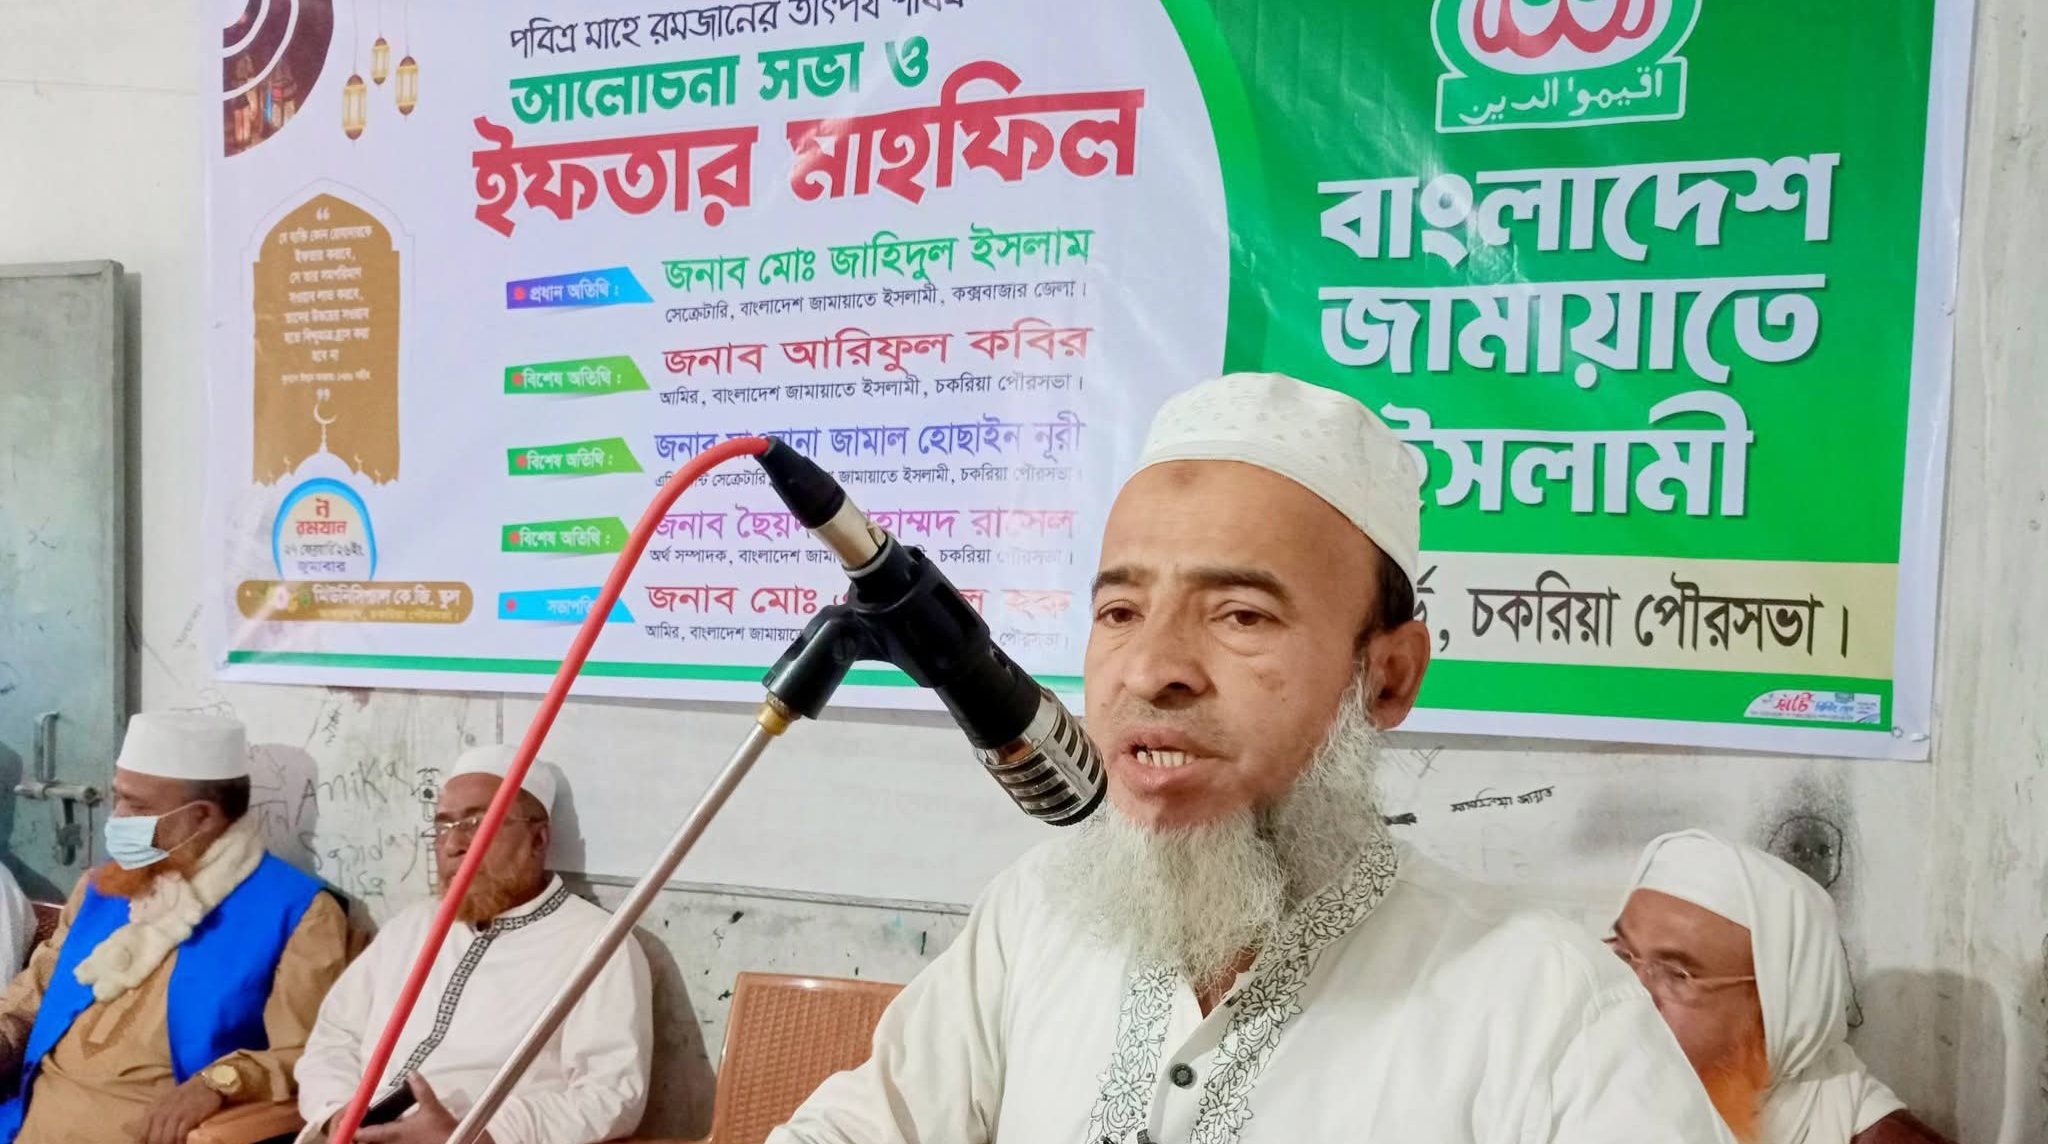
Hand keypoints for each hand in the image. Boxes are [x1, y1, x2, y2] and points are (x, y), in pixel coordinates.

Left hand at [127, 1075, 225, 1143]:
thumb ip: (156, 1117)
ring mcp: (175, 1114)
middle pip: (153, 1139)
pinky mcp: (189, 1117)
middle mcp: (161, 1113)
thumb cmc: (186, 1095)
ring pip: (166, 1139)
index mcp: (153, 1110)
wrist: (207, 1083)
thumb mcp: (165, 1103)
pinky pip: (180, 1136)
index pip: (141, 1135)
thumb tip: (149, 1137)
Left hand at [356, 1075, 492, 1143]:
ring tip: (371, 1125)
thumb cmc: (442, 1130)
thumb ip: (421, 1089)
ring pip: (377, 1143)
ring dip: (372, 1135)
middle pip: (366, 1141)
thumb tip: (412, 1074)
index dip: (353, 1127)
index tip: (350, 1119)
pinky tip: (391, 1129)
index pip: (364, 1133)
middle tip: (359, 1121)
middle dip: (360, 1132)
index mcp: (393, 1134)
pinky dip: (384, 1138)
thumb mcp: (433, 1107)